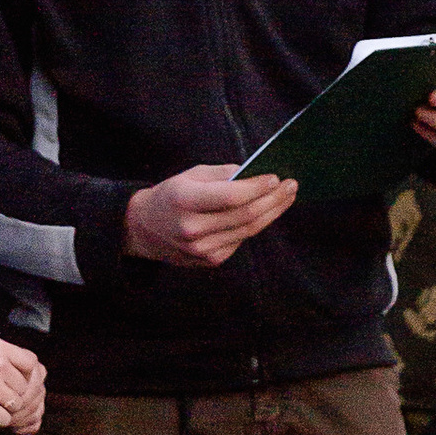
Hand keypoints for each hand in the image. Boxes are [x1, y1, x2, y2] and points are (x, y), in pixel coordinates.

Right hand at [0, 339, 46, 434]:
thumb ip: (2, 355)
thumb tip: (21, 369)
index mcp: (0, 348)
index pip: (32, 363)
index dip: (30, 374)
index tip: (20, 380)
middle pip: (26, 387)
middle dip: (17, 395)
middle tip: (6, 399)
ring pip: (17, 404)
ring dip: (8, 408)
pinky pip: (5, 419)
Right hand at [123, 165, 297, 266]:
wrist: (144, 230)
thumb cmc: (171, 196)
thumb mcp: (189, 176)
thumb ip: (222, 175)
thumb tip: (254, 175)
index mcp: (184, 201)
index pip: (230, 197)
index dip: (257, 188)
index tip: (276, 177)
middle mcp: (193, 229)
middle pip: (245, 215)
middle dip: (273, 199)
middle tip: (291, 185)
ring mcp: (203, 249)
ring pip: (249, 230)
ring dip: (273, 212)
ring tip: (287, 196)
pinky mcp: (211, 260)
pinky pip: (241, 240)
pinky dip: (256, 224)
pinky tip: (267, 211)